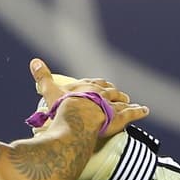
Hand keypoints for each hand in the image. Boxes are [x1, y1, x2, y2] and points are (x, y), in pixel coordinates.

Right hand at [28, 60, 146, 137]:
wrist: (78, 118)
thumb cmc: (63, 106)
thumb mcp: (50, 90)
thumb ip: (42, 76)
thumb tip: (34, 60)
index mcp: (86, 86)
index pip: (93, 82)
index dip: (96, 84)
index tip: (98, 85)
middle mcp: (101, 93)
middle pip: (109, 90)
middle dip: (112, 92)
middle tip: (115, 94)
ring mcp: (112, 104)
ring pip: (121, 101)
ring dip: (125, 100)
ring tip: (129, 101)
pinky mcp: (120, 116)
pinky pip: (132, 113)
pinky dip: (139, 111)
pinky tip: (145, 110)